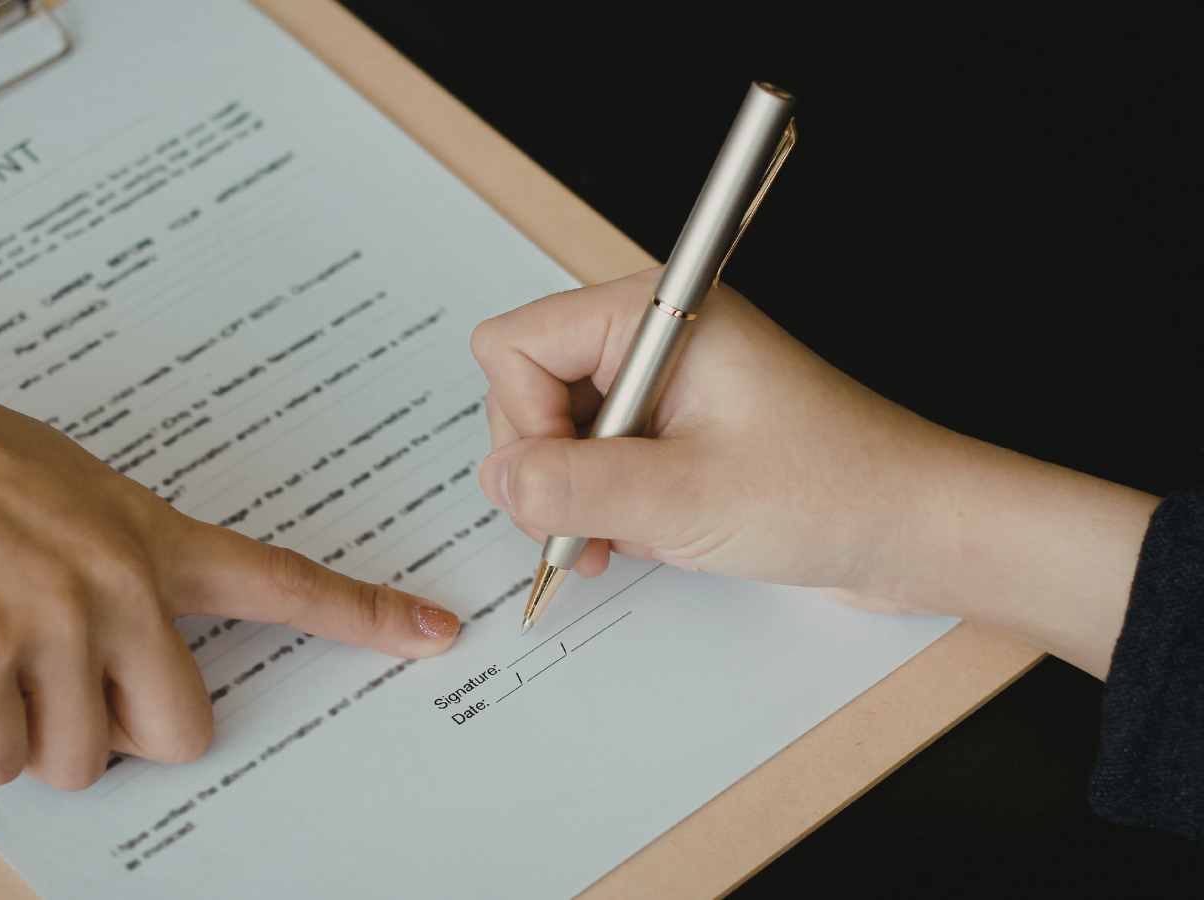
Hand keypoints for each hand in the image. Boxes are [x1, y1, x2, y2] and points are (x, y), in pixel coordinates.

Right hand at [0, 329, 458, 789]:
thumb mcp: (61, 489)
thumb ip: (113, 562)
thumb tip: (116, 652)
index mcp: (149, 536)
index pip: (281, 582)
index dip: (364, 616)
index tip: (431, 633)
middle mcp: (124, 580)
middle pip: (179, 734)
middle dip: (115, 736)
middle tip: (55, 686)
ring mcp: (61, 617)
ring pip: (73, 759)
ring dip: (18, 729)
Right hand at [470, 267, 1155, 677]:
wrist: (913, 530)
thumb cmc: (835, 493)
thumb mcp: (686, 499)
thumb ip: (574, 486)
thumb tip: (500, 479)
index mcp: (658, 317)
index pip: (517, 344)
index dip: (521, 421)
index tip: (558, 482)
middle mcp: (653, 342)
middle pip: (526, 388)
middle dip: (542, 465)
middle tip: (584, 523)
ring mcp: (662, 387)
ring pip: (555, 432)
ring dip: (570, 494)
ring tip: (615, 538)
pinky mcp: (672, 430)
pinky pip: (595, 460)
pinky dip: (599, 505)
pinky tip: (638, 536)